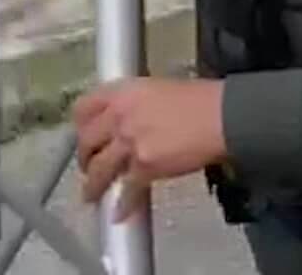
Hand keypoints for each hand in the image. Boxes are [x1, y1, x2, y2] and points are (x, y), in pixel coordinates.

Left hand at [73, 78, 226, 222]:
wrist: (221, 116)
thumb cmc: (202, 100)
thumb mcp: (162, 89)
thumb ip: (140, 103)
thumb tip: (134, 119)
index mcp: (124, 92)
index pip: (85, 107)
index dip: (80, 125)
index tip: (83, 135)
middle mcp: (120, 116)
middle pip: (87, 142)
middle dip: (85, 158)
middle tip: (89, 166)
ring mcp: (129, 143)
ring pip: (99, 170)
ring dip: (94, 186)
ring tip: (92, 195)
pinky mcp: (143, 167)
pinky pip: (126, 191)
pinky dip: (123, 205)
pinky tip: (120, 213)